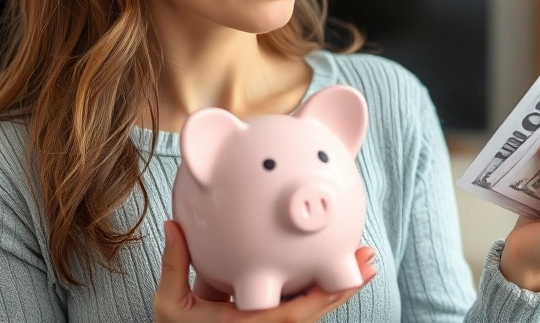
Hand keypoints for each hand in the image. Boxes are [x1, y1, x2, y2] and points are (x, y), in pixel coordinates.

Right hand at [154, 221, 376, 321]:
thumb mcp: (170, 307)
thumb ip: (175, 266)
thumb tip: (173, 225)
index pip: (295, 314)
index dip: (323, 298)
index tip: (343, 275)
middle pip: (317, 311)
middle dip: (344, 286)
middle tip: (369, 260)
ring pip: (315, 311)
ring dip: (340, 288)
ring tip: (365, 261)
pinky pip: (303, 309)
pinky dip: (323, 292)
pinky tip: (334, 270)